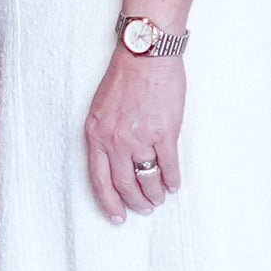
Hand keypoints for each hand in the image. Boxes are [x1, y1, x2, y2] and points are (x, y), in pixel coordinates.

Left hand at [84, 49, 184, 223]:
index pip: (99, 180)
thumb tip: (115, 158)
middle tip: (143, 209)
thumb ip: (105, 134)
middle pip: (124, 184)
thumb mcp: (101, 108)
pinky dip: (172, 179)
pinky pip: (168, 166)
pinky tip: (174, 185)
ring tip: (159, 198)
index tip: (116, 215)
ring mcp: (140, 139)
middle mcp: (115, 141)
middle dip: (135, 202)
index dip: (108, 202)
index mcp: (96, 135)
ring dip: (154, 193)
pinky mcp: (164, 133)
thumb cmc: (124, 76)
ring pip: (147, 179)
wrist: (145, 55)